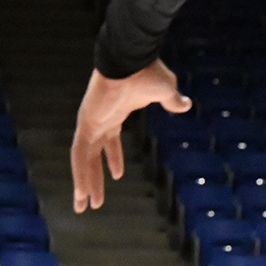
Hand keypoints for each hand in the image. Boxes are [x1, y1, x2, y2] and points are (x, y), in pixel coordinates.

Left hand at [70, 61, 191, 212]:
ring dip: (84, 184)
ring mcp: (90, 123)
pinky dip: (80, 174)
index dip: (113, 159)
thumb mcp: (165, 90)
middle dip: (93, 180)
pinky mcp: (85, 124)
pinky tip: (81, 192)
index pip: (110, 140)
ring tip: (84, 207)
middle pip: (93, 156)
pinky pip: (79, 155)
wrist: (132, 58)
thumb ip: (172, 100)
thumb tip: (185, 104)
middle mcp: (100, 120)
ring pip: (83, 160)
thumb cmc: (147, 71)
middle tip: (93, 202)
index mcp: (115, 113)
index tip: (118, 176)